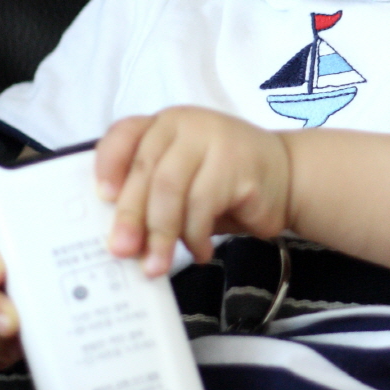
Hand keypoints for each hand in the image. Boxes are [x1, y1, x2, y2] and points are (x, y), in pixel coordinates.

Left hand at [96, 109, 291, 276]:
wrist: (287, 177)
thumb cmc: (223, 183)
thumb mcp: (180, 182)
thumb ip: (150, 195)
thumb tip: (118, 239)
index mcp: (164, 124)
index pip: (125, 134)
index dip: (108, 164)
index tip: (102, 198)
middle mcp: (186, 123)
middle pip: (147, 170)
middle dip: (131, 216)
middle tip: (122, 251)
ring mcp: (214, 139)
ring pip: (172, 190)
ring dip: (162, 234)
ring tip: (158, 265)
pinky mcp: (238, 164)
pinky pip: (203, 206)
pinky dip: (195, 236)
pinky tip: (200, 252)